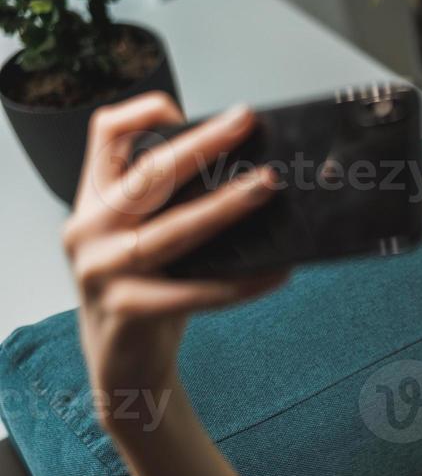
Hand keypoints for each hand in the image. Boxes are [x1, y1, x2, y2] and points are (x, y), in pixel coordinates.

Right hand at [61, 91, 292, 432]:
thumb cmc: (146, 296)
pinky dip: (242, 283)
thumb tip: (251, 178)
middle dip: (203, 143)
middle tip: (247, 122)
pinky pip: (197, 291)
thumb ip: (171, 211)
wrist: (123, 366)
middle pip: (148, 173)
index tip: (187, 109)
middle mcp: (89, 229)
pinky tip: (278, 272)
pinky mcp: (126, 309)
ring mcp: (102, 270)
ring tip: (268, 187)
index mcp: (94, 202)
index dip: (143, 113)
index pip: (104, 135)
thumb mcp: (146, 243)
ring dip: (226, 205)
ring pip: (173, 228)